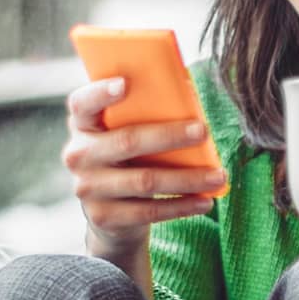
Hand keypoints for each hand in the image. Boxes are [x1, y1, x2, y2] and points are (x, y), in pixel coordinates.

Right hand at [62, 78, 226, 253]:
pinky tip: (205, 200)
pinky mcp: (104, 216)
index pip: (82, 103)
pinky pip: (149, 211)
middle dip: (169, 136)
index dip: (100, 92)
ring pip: (145, 181)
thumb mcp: (126, 133)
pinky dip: (182, 206)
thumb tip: (188, 93)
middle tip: (203, 131)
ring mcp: (88, 188)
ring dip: (187, 178)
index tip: (125, 83)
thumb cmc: (129, 158)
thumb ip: (144, 113)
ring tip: (219, 175)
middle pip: (127, 141)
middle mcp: (79, 155)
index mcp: (83, 125)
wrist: (111, 214)